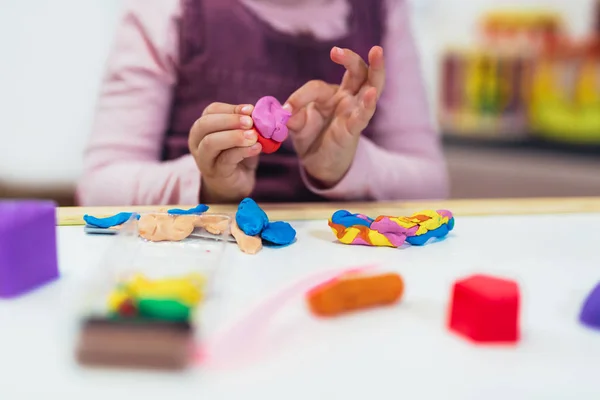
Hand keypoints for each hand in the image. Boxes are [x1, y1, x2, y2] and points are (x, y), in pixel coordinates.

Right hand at [188, 102, 261, 202]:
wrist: (235, 185)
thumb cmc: (237, 156)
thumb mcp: (242, 136)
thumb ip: (247, 126)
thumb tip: (259, 113)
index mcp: (203, 127)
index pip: (211, 110)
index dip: (231, 108)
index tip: (250, 109)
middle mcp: (197, 141)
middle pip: (206, 124)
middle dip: (230, 120)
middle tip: (250, 122)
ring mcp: (203, 158)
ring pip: (211, 142)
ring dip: (234, 136)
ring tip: (254, 136)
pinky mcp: (215, 172)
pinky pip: (225, 159)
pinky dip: (243, 151)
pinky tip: (256, 148)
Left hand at [284, 46, 384, 187]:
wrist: (318, 164)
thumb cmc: (311, 137)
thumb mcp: (297, 126)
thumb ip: (293, 118)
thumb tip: (285, 113)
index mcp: (331, 94)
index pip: (317, 87)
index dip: (300, 97)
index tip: (286, 110)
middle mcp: (346, 98)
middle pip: (356, 71)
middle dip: (350, 58)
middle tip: (336, 51)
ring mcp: (353, 111)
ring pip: (371, 86)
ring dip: (375, 69)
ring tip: (377, 52)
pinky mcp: (355, 128)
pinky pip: (364, 115)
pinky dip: (367, 104)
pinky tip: (371, 94)